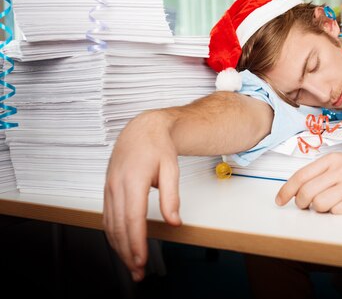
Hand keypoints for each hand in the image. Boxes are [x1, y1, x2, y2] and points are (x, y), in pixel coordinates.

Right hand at [103, 111, 181, 281]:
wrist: (142, 129)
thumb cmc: (157, 146)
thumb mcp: (171, 168)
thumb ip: (172, 196)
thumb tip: (175, 221)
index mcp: (133, 180)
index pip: (133, 218)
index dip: (136, 242)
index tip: (141, 259)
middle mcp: (117, 185)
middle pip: (119, 227)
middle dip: (127, 252)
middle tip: (138, 271)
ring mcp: (110, 188)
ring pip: (110, 225)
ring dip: (118, 247)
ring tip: (131, 265)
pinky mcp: (108, 190)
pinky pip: (108, 218)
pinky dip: (113, 235)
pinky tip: (121, 246)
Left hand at [275, 151, 341, 213]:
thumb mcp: (339, 162)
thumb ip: (319, 173)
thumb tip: (296, 188)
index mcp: (331, 160)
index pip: (300, 176)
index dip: (286, 191)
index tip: (280, 200)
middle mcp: (340, 171)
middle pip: (307, 192)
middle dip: (300, 203)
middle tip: (303, 205)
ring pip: (319, 204)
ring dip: (318, 209)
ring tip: (326, 204)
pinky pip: (337, 211)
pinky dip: (335, 212)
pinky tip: (341, 206)